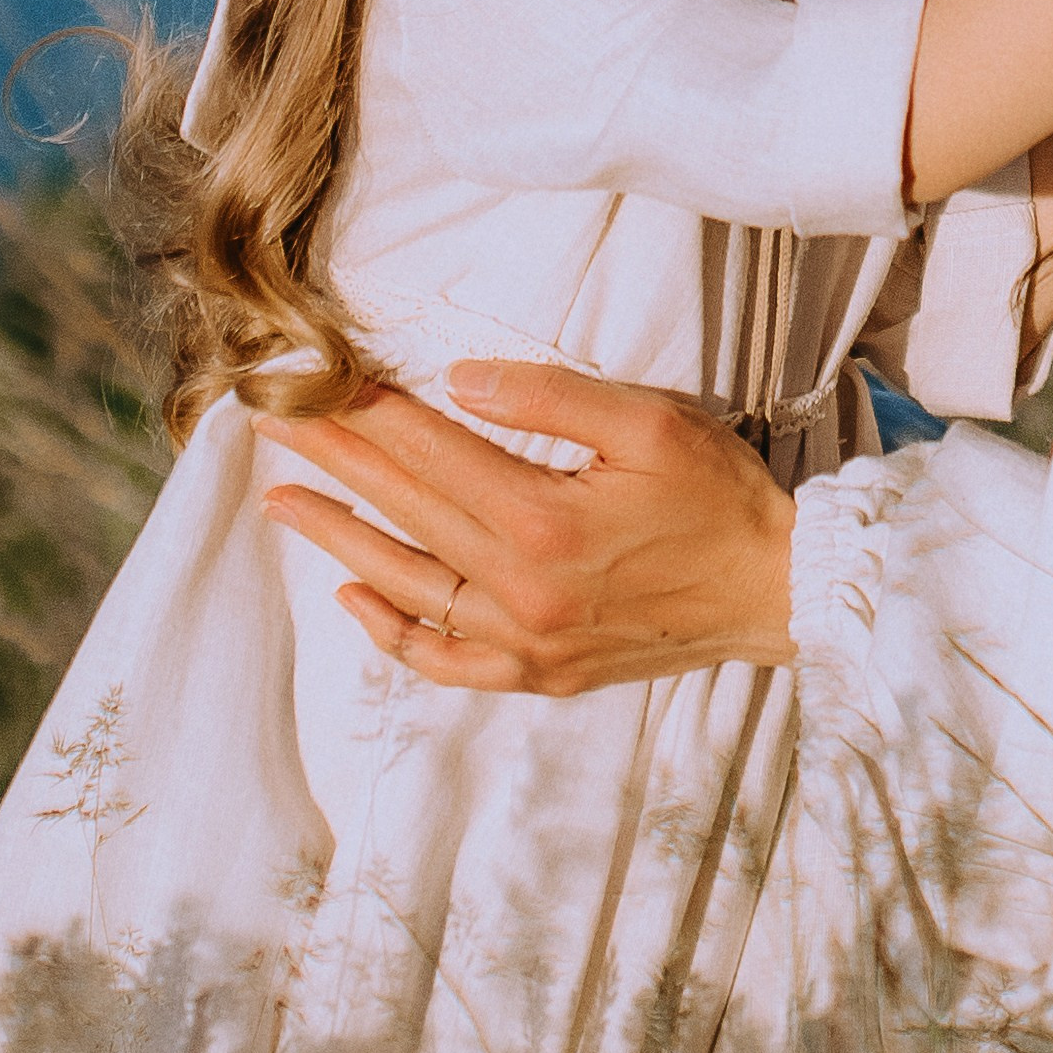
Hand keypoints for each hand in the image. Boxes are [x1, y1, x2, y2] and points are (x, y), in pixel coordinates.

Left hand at [255, 365, 794, 694]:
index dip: (367, 410)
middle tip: (274, 422)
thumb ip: (553, 397)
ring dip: (339, 541)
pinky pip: (447, 660)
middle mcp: (522, 589)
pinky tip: (355, 598)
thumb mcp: (652, 423)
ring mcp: (528, 641)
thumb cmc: (723, 497)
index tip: (314, 379)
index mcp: (545, 520)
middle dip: (336, 458)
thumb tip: (460, 380)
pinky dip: (394, 633)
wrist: (778, 590)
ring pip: (407, 587)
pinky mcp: (541, 673)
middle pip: (407, 511)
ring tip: (285, 503)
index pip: (430, 451)